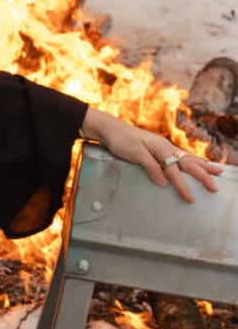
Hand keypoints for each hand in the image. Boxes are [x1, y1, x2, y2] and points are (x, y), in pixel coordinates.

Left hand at [82, 107, 222, 202]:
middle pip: (188, 163)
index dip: (183, 186)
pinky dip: (193, 160)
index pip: (174, 171)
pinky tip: (197, 163)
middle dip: (203, 176)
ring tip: (217, 171)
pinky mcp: (160, 149)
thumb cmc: (121, 141)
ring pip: (188, 158)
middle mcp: (166, 147)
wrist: (112, 129)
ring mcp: (164, 147)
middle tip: (215, 188)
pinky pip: (181, 156)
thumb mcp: (133, 154)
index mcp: (161, 148)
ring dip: (203, 165)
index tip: (191, 199)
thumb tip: (164, 182)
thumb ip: (150, 166)